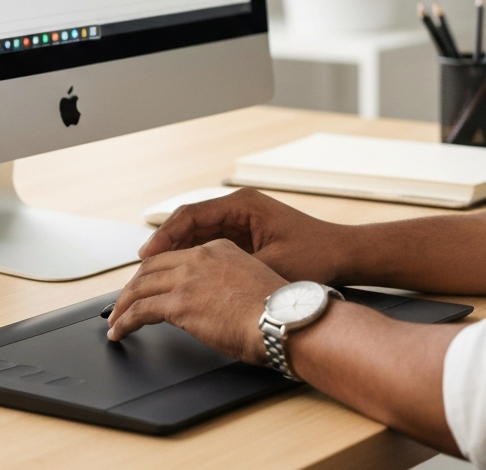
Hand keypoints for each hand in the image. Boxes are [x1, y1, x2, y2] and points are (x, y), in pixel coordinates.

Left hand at [106, 237, 287, 361]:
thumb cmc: (278, 310)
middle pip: (153, 266)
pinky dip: (125, 320)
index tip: (150, 283)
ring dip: (124, 304)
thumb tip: (223, 303)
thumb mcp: (252, 281)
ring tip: (115, 319)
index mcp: (220, 248)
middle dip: (134, 284)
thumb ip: (230, 284)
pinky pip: (140, 310)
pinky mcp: (179, 303)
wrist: (282, 318)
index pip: (178, 256)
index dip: (158, 270)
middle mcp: (200, 257)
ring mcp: (187, 278)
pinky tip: (120, 331)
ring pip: (141, 286)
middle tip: (125, 300)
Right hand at [140, 187, 353, 283]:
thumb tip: (200, 280)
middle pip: (189, 223)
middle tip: (142, 267)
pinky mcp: (245, 236)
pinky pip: (210, 244)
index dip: (165, 235)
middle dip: (165, 244)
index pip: (192, 215)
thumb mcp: (273, 264)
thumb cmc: (315, 255)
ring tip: (153, 273)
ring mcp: (240, 221)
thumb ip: (235, 268)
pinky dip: (193, 257)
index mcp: (242, 205)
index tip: (146, 254)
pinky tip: (180, 275)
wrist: (344, 255)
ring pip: (197, 234)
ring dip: (176, 252)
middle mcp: (238, 208)